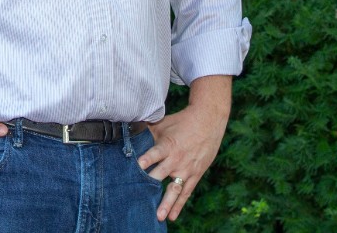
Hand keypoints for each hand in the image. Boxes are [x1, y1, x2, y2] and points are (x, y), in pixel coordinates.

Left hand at [136, 75, 231, 220]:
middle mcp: (176, 159)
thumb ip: (147, 133)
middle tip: (140, 197)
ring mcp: (186, 169)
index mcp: (168, 145)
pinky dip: (179, 205)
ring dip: (166, 203)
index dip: (146, 160)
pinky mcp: (195, 175)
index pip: (155, 153)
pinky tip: (172, 216)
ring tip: (159, 216)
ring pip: (175, 189)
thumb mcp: (163, 124)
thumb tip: (128, 133)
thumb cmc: (181, 122)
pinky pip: (186, 193)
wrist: (208, 121)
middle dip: (150, 185)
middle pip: (161, 175)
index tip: (138, 166)